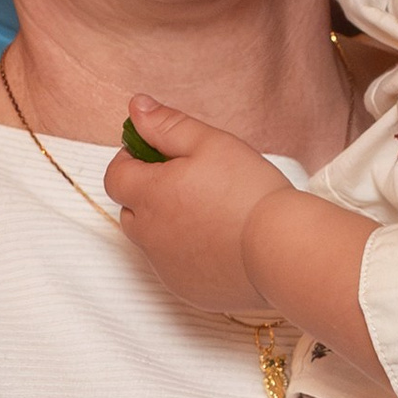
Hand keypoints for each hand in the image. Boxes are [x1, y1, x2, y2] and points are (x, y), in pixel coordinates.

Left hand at [104, 95, 291, 312]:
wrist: (282, 251)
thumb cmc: (249, 192)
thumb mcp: (209, 143)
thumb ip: (166, 125)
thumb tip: (135, 107)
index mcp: (149, 195)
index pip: (115, 176)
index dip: (130, 161)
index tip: (157, 155)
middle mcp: (148, 235)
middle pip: (129, 210)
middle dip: (148, 194)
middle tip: (188, 183)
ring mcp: (165, 267)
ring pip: (151, 241)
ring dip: (166, 224)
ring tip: (209, 213)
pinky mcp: (186, 290)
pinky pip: (174, 267)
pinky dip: (187, 253)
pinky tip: (219, 243)